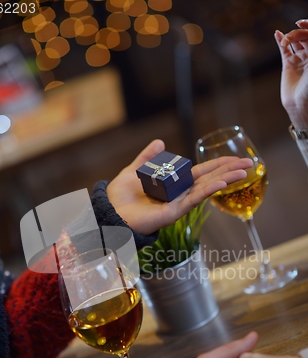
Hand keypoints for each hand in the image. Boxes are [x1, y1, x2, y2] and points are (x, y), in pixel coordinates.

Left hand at [107, 139, 251, 234]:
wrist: (110, 213)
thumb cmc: (120, 196)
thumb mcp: (135, 170)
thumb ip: (148, 158)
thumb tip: (160, 142)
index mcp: (173, 184)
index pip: (201, 172)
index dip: (218, 165)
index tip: (234, 159)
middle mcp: (179, 194)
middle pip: (209, 180)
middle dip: (229, 171)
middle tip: (249, 163)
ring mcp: (178, 204)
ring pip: (206, 190)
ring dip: (225, 181)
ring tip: (242, 173)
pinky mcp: (173, 213)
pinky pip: (193, 200)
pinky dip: (207, 192)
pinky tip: (220, 184)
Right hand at [275, 21, 307, 127]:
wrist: (300, 104)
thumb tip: (307, 32)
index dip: (307, 26)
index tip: (300, 23)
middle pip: (304, 36)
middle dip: (297, 34)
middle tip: (290, 37)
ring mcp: (299, 59)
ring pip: (294, 41)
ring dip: (289, 37)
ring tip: (285, 40)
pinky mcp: (288, 65)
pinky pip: (284, 50)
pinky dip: (280, 41)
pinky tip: (277, 34)